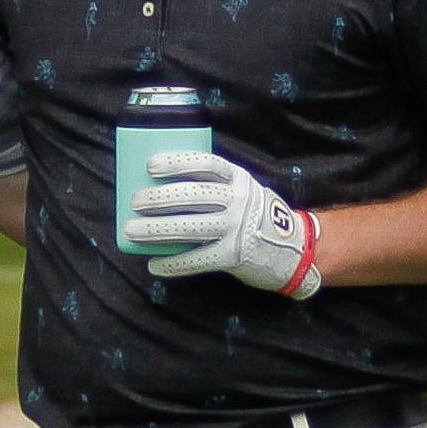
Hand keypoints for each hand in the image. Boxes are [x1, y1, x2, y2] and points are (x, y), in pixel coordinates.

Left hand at [131, 150, 321, 298]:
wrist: (295, 249)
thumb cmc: (258, 216)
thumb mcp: (244, 190)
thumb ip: (216, 186)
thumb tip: (166, 186)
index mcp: (239, 179)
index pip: (205, 164)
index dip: (177, 162)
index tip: (151, 165)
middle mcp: (238, 201)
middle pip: (192, 195)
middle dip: (158, 198)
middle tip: (134, 201)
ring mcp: (236, 229)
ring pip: (189, 227)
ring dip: (156, 230)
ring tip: (131, 231)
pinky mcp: (234, 256)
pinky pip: (197, 259)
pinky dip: (173, 263)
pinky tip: (154, 265)